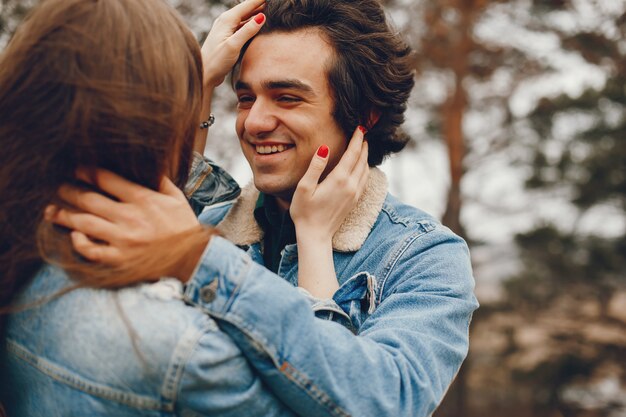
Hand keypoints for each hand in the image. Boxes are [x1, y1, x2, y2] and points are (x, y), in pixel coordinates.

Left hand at [45, 168, 206, 280]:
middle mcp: (129, 217)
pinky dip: (79, 242)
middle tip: (58, 187)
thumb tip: (149, 163)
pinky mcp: (120, 259)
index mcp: (142, 199)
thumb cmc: (184, 227)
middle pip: (88, 199)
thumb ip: (160, 180)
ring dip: (63, 214)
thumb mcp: (176, 198)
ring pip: (83, 222)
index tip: (77, 169)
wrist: (193, 258)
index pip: (105, 179)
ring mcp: (123, 240)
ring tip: (52, 210)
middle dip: (68, 190)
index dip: (86, 171)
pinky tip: (73, 234)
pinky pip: (91, 250)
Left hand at [201, 0, 265, 87]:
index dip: (260, 0)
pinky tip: (258, 25)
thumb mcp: (233, 46)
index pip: (247, 5)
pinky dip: (251, 23)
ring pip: (245, 17)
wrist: (205, 73)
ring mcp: (226, 28)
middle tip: (274, 5)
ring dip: (256, 13)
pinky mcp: (227, 36)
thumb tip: (261, 17)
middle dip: (259, 5)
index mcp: (227, 20)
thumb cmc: (216, 61)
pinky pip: (242, 25)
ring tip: (270, 11)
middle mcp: (225, 21)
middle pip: (246, 9)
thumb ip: (247, 31)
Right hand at [290, 126, 369, 242]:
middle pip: (362, 160)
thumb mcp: (304, 187)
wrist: (316, 235)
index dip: (357, 140)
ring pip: (365, 170)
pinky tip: (362, 167)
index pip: (352, 154)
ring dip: (365, 156)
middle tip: (363, 133)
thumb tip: (324, 147)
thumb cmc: (305, 212)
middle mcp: (351, 186)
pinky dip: (365, 169)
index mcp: (339, 180)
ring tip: (364, 146)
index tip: (360, 128)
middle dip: (363, 145)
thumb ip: (315, 167)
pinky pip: (364, 180)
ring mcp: (354, 194)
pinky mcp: (354, 201)